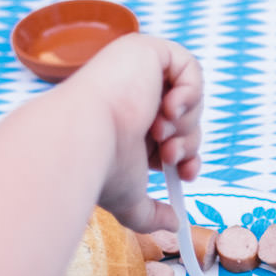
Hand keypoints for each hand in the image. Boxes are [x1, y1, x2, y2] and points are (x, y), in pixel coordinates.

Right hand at [63, 33, 203, 232]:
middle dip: (187, 141)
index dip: (186, 154)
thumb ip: (150, 213)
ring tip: (161, 132)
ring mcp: (136, 70)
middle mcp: (130, 95)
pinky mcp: (144, 49)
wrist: (86, 138)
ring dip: (185, 122)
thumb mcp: (130, 197)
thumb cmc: (100, 167)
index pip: (171, 135)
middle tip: (170, 154)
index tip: (185, 174)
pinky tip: (168, 108)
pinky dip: (190, 91)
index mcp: (126, 123)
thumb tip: (174, 225)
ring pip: (189, 96)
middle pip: (185, 118)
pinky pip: (188, 66)